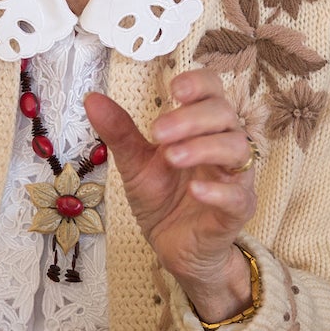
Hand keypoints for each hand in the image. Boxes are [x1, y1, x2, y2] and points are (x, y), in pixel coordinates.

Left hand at [85, 69, 257, 326]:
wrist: (174, 247)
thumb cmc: (163, 199)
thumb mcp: (135, 163)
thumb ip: (119, 131)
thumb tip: (92, 98)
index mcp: (201, 127)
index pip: (213, 91)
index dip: (199, 83)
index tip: (174, 88)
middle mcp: (223, 145)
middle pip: (225, 114)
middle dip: (192, 118)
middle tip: (158, 133)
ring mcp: (234, 177)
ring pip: (237, 148)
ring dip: (204, 148)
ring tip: (171, 157)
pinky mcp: (237, 210)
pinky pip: (237, 195)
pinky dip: (217, 190)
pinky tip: (194, 189)